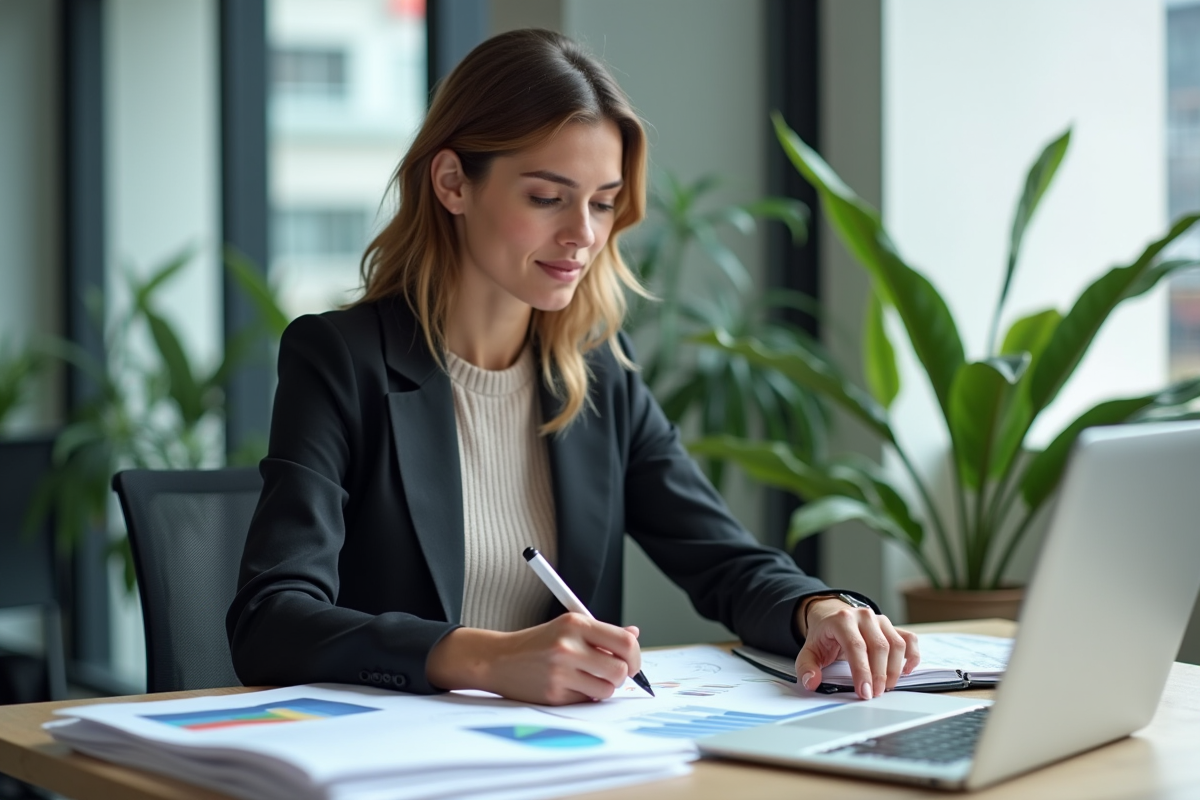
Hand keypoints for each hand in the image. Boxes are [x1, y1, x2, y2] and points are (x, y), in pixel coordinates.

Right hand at [425, 613, 642, 704]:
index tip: (632, 661)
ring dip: (603, 687)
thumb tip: (634, 634)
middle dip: (622, 675)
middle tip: (612, 673)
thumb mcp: (568, 626)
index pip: (624, 642)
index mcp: (575, 623)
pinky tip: (570, 685)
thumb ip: (602, 632)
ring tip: (587, 678)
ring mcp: (560, 672)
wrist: (499, 659)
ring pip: (607, 689)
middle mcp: (568, 646)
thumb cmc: (538, 643)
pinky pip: (587, 700)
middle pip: (620, 670)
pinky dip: (585, 696)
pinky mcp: (554, 694)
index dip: (635, 655)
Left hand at [794, 599, 919, 699]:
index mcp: (842, 620)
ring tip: (885, 687)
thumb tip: (812, 682)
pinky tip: (904, 671)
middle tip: (874, 694)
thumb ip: (806, 668)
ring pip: (896, 644)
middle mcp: (864, 616)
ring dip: (894, 669)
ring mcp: (881, 620)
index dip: (862, 671)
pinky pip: (909, 640)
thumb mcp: (809, 651)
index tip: (864, 692)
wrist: (833, 617)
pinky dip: (912, 657)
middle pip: (879, 647)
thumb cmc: (825, 637)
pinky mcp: (893, 627)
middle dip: (879, 674)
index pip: (856, 646)